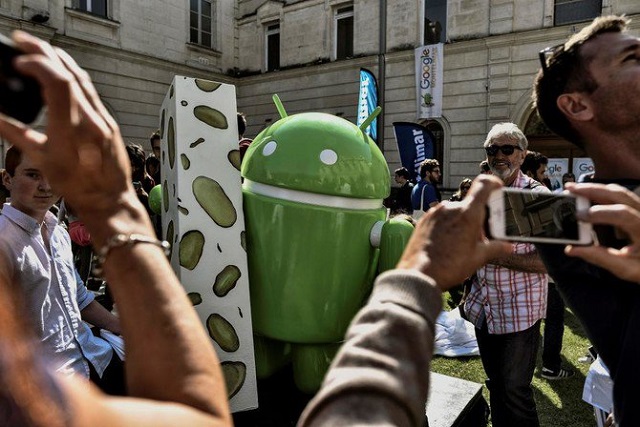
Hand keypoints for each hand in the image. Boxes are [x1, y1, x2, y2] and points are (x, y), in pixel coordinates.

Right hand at [0, 31, 145, 243]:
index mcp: (72, 128)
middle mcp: (91, 119)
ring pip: (83, 79)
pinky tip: (63, 72)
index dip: (39, 64)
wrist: (110, 199)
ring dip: (61, 60)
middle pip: (70, 73)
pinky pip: (90, 91)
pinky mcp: (109, 122)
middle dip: (45, 52)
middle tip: (23, 40)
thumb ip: (17, 134)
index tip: (20, 61)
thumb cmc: (77, 185)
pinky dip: (73, 76)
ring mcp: (103, 119)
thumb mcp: (42, 160)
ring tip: (40, 50)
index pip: (59, 82)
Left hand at [397, 175, 511, 290]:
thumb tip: (509, 246)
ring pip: (454, 212)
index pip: (483, 184)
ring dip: (460, 222)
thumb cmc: (449, 266)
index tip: (497, 188)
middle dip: (477, 217)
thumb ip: (496, 248)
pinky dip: (447, 225)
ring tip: (460, 243)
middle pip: (469, 204)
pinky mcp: (424, 219)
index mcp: (468, 213)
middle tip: (479, 235)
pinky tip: (446, 243)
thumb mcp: (478, 258)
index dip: (493, 183)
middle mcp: (450, 208)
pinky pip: (441, 217)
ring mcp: (435, 212)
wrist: (419, 275)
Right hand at [565, 183, 639, 281]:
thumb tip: (573, 249)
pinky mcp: (638, 211)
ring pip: (620, 192)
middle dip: (593, 190)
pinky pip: (621, 197)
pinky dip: (604, 194)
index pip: (622, 214)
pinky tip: (590, 196)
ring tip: (576, 189)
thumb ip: (601, 258)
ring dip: (597, 188)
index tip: (579, 216)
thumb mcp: (627, 269)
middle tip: (571, 189)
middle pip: (619, 194)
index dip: (599, 213)